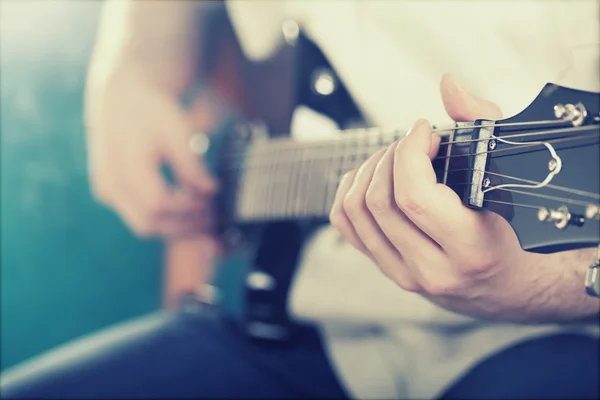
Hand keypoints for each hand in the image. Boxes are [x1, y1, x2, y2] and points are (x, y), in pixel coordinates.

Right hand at [86, 60, 217, 244]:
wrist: (122, 101)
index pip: (158, 202)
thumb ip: (192, 164)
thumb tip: (210, 190)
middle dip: (185, 225)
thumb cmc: (150, 111)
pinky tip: (186, 210)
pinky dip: (165, 220)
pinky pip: (139, 218)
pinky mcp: (111, 196)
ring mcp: (107, 192)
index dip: (188, 207)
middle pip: (149, 223)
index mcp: (123, 163)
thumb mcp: (176, 130)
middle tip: (212, 216)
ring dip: (177, 228)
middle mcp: (109, 183)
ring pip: (144, 227)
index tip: (209, 201)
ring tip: (203, 216)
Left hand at [329, 74, 533, 318]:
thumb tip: (447, 84)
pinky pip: (347, 227)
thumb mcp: (511, 176)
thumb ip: (483, 123)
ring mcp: (406, 275)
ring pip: (356, 213)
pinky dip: (350, 193)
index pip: (414, 196)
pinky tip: (371, 177)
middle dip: (390, 157)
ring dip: (367, 171)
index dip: (408, 152)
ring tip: (393, 158)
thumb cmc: (516, 230)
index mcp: (471, 249)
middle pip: (380, 202)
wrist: (511, 286)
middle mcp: (433, 269)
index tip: (423, 130)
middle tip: (411, 143)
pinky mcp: (389, 271)